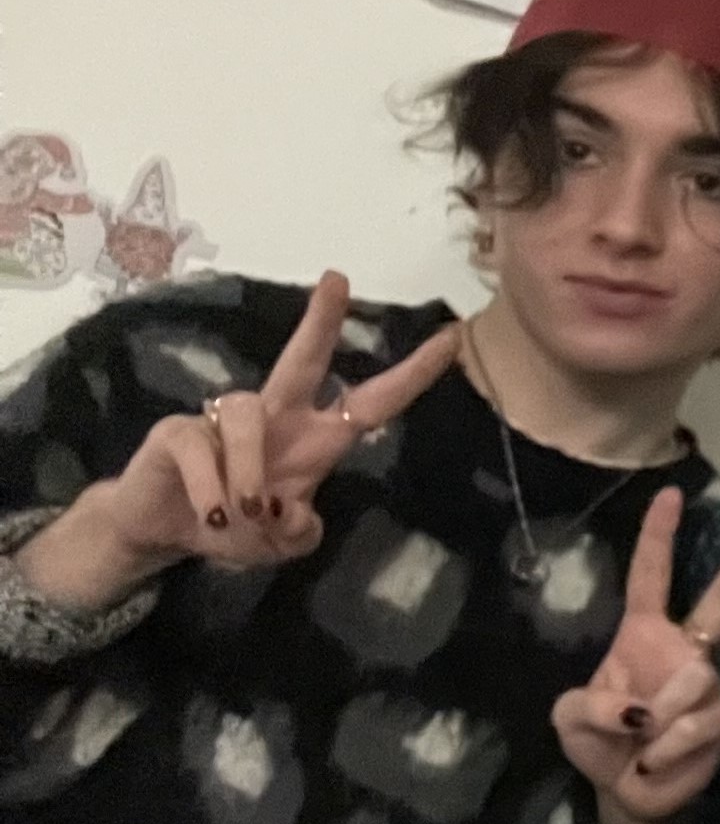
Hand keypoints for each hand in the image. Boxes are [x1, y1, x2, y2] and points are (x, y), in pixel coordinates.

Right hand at [49, 271, 462, 601]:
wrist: (165, 531)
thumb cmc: (236, 527)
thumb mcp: (282, 544)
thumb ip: (300, 534)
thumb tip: (293, 513)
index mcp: (314, 442)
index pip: (370, 403)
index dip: (409, 377)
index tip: (449, 340)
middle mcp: (274, 419)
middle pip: (302, 361)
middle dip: (320, 322)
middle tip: (337, 280)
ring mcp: (221, 419)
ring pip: (247, 419)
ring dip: (249, 475)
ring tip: (245, 515)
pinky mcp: (177, 430)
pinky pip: (201, 451)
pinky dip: (212, 494)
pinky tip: (214, 516)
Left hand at [554, 488, 719, 823]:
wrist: (629, 797)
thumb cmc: (599, 747)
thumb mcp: (570, 719)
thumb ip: (592, 704)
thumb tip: (639, 709)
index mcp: (643, 636)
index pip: (652, 577)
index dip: (660, 536)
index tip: (671, 495)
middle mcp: (684, 652)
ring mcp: (709, 687)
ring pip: (694, 680)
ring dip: (659, 716)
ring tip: (640, 743)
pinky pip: (697, 724)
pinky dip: (668, 746)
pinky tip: (654, 761)